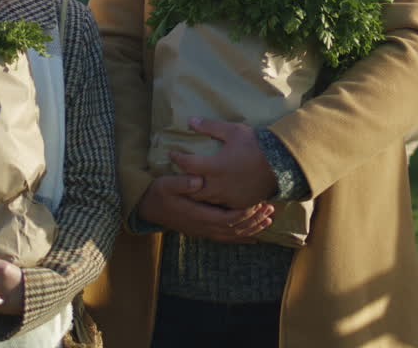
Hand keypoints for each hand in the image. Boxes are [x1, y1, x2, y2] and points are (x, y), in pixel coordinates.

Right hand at [137, 173, 273, 242]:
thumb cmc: (158, 193)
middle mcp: (203, 227)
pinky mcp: (203, 232)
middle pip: (235, 229)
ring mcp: (203, 231)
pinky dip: (242, 238)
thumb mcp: (166, 184)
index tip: (258, 203)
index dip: (245, 213)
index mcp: (198, 215)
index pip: (227, 218)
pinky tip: (255, 237)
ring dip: (251, 229)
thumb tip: (199, 180)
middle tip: (270, 209)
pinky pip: (226, 238)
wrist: (147, 208)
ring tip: (269, 220)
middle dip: (254, 220)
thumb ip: (182, 182)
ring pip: (233, 236)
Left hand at [170, 117, 276, 207]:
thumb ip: (210, 127)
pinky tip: (213, 195)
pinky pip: (221, 206)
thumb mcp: (233, 131)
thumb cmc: (255, 145)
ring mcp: (228, 197)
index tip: (172, 153)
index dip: (177, 157)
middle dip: (183, 182)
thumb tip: (190, 121)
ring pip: (205, 200)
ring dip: (197, 193)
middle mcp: (218, 185)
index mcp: (214, 166)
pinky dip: (214, 201)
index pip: (187, 164)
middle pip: (191, 188)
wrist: (281, 164)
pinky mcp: (238, 203)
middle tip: (178, 175)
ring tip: (192, 185)